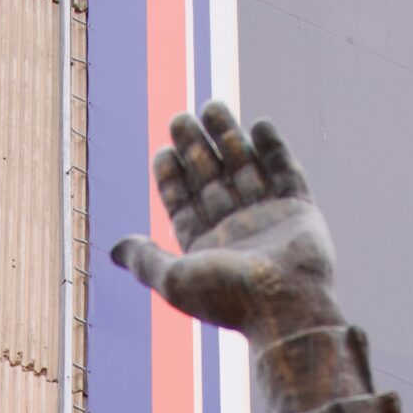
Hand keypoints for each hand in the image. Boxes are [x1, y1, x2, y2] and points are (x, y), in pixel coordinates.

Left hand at [111, 103, 340, 348]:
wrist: (286, 307)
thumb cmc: (229, 298)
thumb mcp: (174, 279)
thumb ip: (144, 260)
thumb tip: (113, 249)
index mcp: (206, 250)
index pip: (184, 205)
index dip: (172, 178)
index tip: (163, 150)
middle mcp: (236, 233)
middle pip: (211, 181)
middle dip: (195, 149)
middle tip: (179, 118)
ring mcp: (268, 220)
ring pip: (245, 169)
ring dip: (229, 137)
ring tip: (212, 105)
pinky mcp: (299, 212)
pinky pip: (286, 173)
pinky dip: (274, 148)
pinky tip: (260, 124)